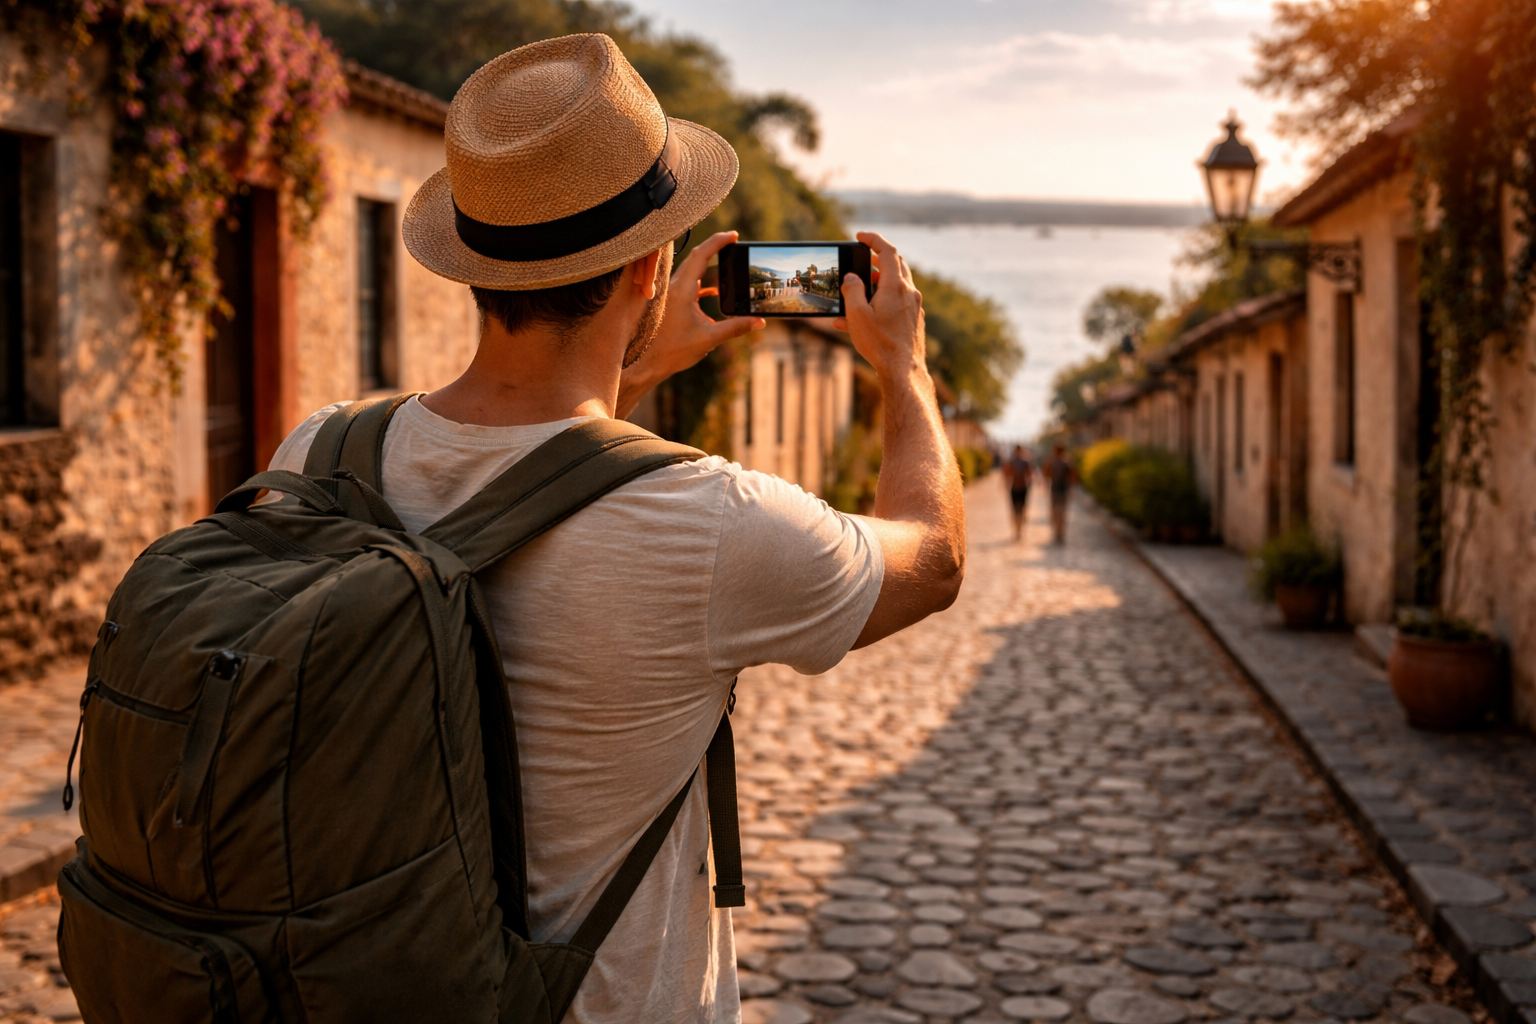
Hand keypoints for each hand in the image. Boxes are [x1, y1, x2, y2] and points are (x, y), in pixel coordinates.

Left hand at [617, 231, 762, 416]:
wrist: (647, 363)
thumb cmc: (673, 351)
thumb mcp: (709, 339)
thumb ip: (735, 328)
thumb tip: (758, 322)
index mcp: (681, 290)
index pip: (701, 256)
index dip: (718, 242)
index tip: (733, 236)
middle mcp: (673, 288)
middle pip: (695, 258)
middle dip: (715, 248)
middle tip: (732, 242)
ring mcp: (669, 295)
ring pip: (690, 272)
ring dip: (708, 266)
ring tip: (726, 265)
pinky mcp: (669, 304)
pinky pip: (687, 285)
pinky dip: (701, 284)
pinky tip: (714, 293)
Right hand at [831, 231, 925, 382]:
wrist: (903, 372)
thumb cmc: (880, 344)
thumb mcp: (857, 315)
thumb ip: (852, 291)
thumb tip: (851, 277)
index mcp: (895, 286)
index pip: (887, 251)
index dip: (873, 239)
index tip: (860, 236)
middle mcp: (909, 293)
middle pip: (896, 265)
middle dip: (877, 259)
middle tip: (863, 260)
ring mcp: (914, 307)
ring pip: (897, 285)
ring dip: (878, 283)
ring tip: (859, 292)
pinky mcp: (914, 321)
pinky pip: (897, 304)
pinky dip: (882, 302)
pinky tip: (864, 319)